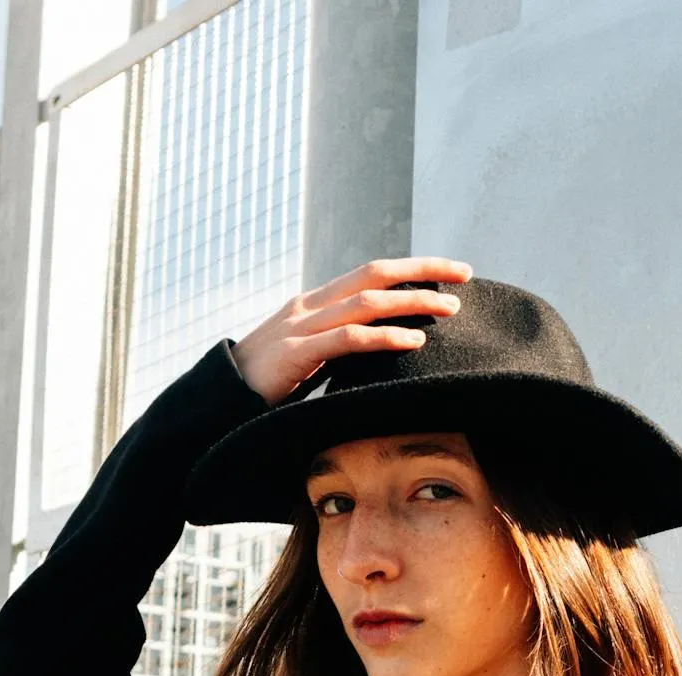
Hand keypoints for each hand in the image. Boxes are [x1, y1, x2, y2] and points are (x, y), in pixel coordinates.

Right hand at [229, 256, 472, 404]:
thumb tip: (375, 350)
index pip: (369, 274)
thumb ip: (336, 347)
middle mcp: (309, 305)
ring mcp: (300, 326)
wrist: (217, 399)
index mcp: (313, 303)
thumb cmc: (264, 384)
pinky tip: (414, 341)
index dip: (411, 269)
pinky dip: (385, 338)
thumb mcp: (306, 358)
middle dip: (422, 271)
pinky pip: (348, 340)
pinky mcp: (295, 354)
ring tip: (450, 308)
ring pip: (367, 302)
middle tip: (464, 275)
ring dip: (412, 302)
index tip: (449, 272)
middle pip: (374, 274)